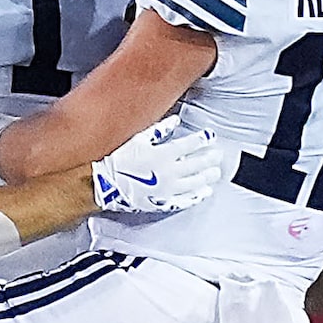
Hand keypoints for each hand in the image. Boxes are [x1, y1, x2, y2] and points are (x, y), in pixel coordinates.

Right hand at [92, 118, 221, 213]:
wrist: (105, 184)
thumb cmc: (117, 160)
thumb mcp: (137, 139)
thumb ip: (158, 130)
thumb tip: (175, 120)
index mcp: (164, 154)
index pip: (189, 145)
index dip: (202, 139)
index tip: (210, 137)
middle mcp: (170, 172)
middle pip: (196, 164)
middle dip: (209, 158)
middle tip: (218, 156)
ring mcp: (168, 189)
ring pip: (194, 183)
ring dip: (207, 177)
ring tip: (215, 173)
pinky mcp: (163, 202)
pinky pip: (184, 200)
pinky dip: (196, 196)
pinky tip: (203, 193)